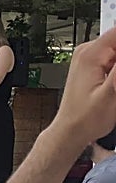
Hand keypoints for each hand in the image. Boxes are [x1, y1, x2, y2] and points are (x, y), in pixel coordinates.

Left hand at [46, 27, 115, 150]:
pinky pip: (114, 60)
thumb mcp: (112, 94)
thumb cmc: (85, 118)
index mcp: (89, 55)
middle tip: (115, 84)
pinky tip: (114, 86)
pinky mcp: (93, 66)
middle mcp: (87, 52)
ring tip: (113, 88)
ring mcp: (89, 59)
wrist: (71, 130)